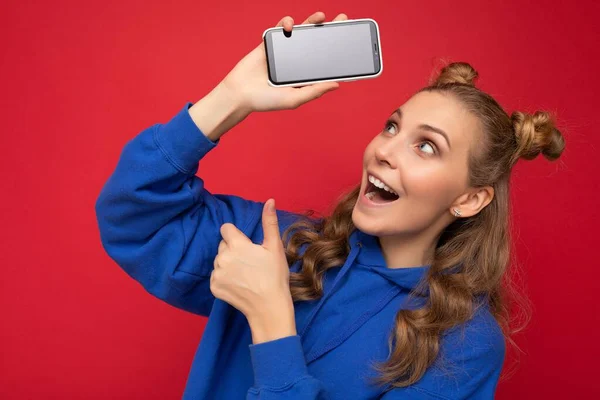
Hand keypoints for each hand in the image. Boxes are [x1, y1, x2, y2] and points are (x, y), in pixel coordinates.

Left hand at [210, 199, 293, 326]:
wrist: (268, 307)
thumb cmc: (275, 276)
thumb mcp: (275, 247)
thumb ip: (269, 222)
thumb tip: (269, 200)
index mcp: (236, 245)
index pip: (226, 229)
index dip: (236, 235)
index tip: (247, 246)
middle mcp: (222, 257)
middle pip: (222, 245)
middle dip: (233, 250)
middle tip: (249, 262)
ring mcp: (216, 273)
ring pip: (219, 260)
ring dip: (228, 264)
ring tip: (245, 274)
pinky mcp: (213, 287)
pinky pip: (216, 276)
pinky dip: (224, 278)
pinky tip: (238, 284)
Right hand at [220, 11, 347, 112]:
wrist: (239, 93)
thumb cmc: (266, 101)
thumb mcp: (294, 99)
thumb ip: (314, 91)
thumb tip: (336, 84)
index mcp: (304, 75)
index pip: (325, 61)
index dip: (338, 52)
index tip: (351, 43)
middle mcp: (297, 62)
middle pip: (317, 42)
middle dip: (330, 30)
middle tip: (343, 19)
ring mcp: (284, 52)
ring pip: (301, 33)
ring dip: (311, 22)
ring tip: (321, 17)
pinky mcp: (270, 44)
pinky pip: (280, 29)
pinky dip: (287, 23)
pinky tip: (291, 25)